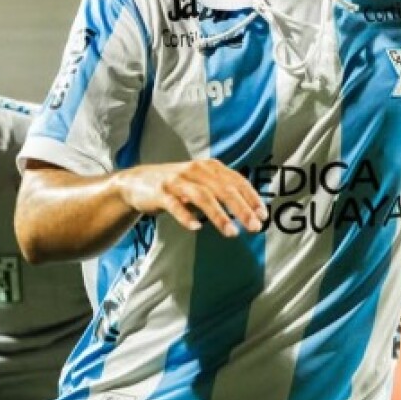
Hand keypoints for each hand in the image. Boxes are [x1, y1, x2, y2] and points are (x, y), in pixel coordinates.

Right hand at [117, 160, 265, 237]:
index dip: (252, 198)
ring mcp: (177, 180)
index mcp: (210, 167)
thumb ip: (223, 192)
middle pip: (224, 189)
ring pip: (202, 196)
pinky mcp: (160, 192)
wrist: (137, 182)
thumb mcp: (202, 183)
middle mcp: (196, 170)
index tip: (263, 216)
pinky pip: (174, 205)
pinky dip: (186, 216)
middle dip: (241, 209)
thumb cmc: (177, 186)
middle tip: (254, 227)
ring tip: (231, 232)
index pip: (237, 181)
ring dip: (219, 215)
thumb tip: (251, 211)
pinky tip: (196, 228)